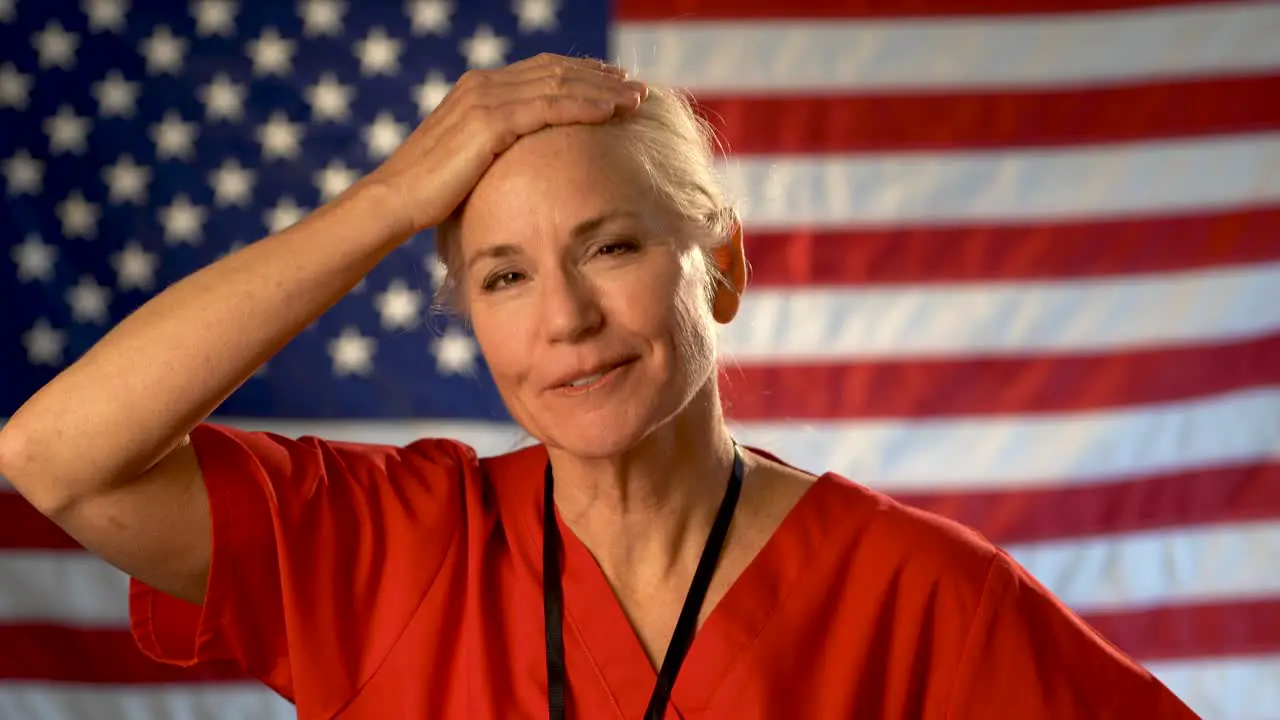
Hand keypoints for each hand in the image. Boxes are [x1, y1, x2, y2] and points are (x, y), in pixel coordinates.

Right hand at [363, 53, 645, 236]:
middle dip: (600, 77)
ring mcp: (486, 99)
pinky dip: (585, 106)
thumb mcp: (470, 160)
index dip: (581, 74)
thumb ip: (496, 147)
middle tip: (635, 87)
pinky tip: (611, 112)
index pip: (542, 70)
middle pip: (556, 70)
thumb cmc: (431, 192)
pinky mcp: (490, 122)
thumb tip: (526, 162)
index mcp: (479, 88)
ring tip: (635, 99)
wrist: (395, 200)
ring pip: (559, 84)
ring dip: (602, 89)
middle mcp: (483, 84)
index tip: (613, 85)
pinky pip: (549, 107)